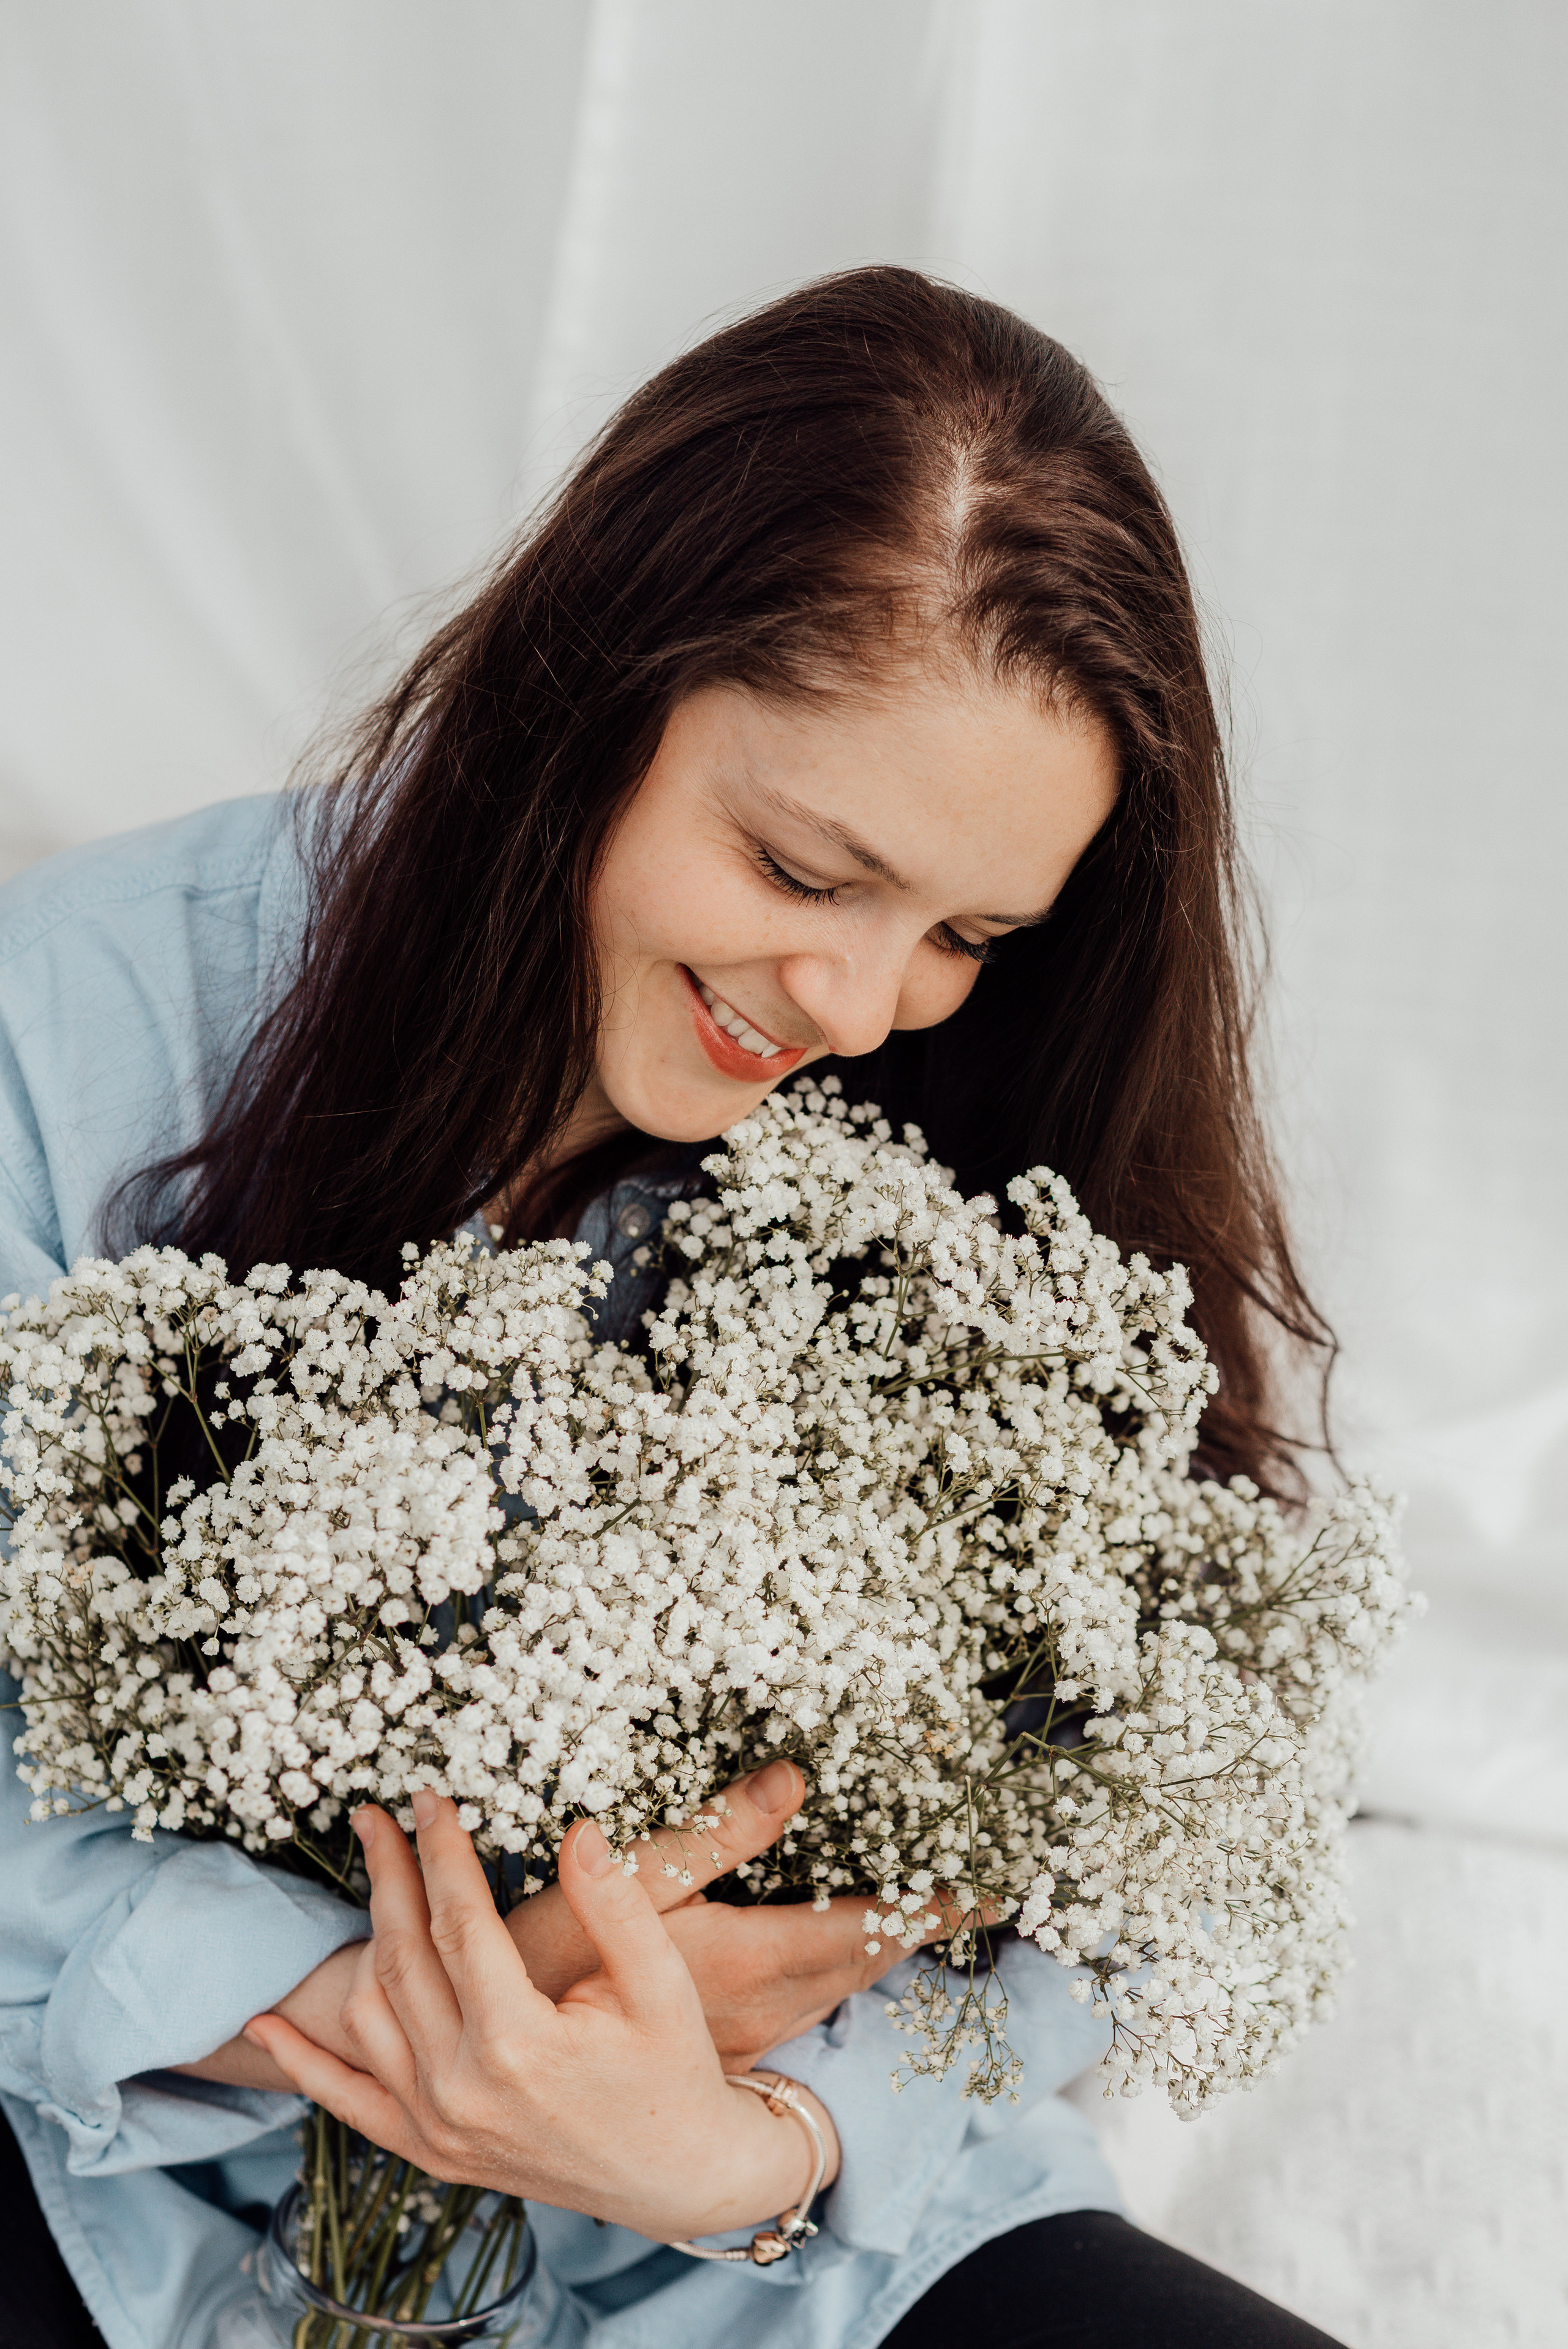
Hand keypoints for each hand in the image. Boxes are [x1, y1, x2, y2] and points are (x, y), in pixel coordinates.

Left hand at [242, 1793, 840, 2242]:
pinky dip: (301, 2063)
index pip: (460, 1922)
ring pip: (369, 2014)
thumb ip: (616, 1907)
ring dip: (361, 1938)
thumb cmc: (674, 2071)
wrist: (677, 2178)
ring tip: (370, 1878)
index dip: (441, 1852)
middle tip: (376, 1814)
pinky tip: (263, 2023)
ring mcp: (438, 2129)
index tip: (430, 1798)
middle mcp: (461, 2090)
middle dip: (389, 1875)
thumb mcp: (663, 1985)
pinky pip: (346, 2103)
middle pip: (404, 1957)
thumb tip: (577, 1832)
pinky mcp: (430, 2154)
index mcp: (517, 2044)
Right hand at [506, 1759, 950, 2064]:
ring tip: (914, 1923)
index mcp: (750, 1961)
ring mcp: (738, 2039)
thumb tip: (794, 1778)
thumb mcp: (625, 1886)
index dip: (930, 1910)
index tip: (993, 1891)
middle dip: (916, 1931)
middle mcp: (759, 2009)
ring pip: (830, 1993)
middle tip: (976, 1901)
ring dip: (873, 1958)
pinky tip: (821, 1966)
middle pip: (860, 1966)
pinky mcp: (713, 2052)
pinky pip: (797, 2010)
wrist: (503, 2078)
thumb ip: (709, 1833)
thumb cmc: (552, 1967)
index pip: (866, 1932)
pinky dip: (829, 1978)